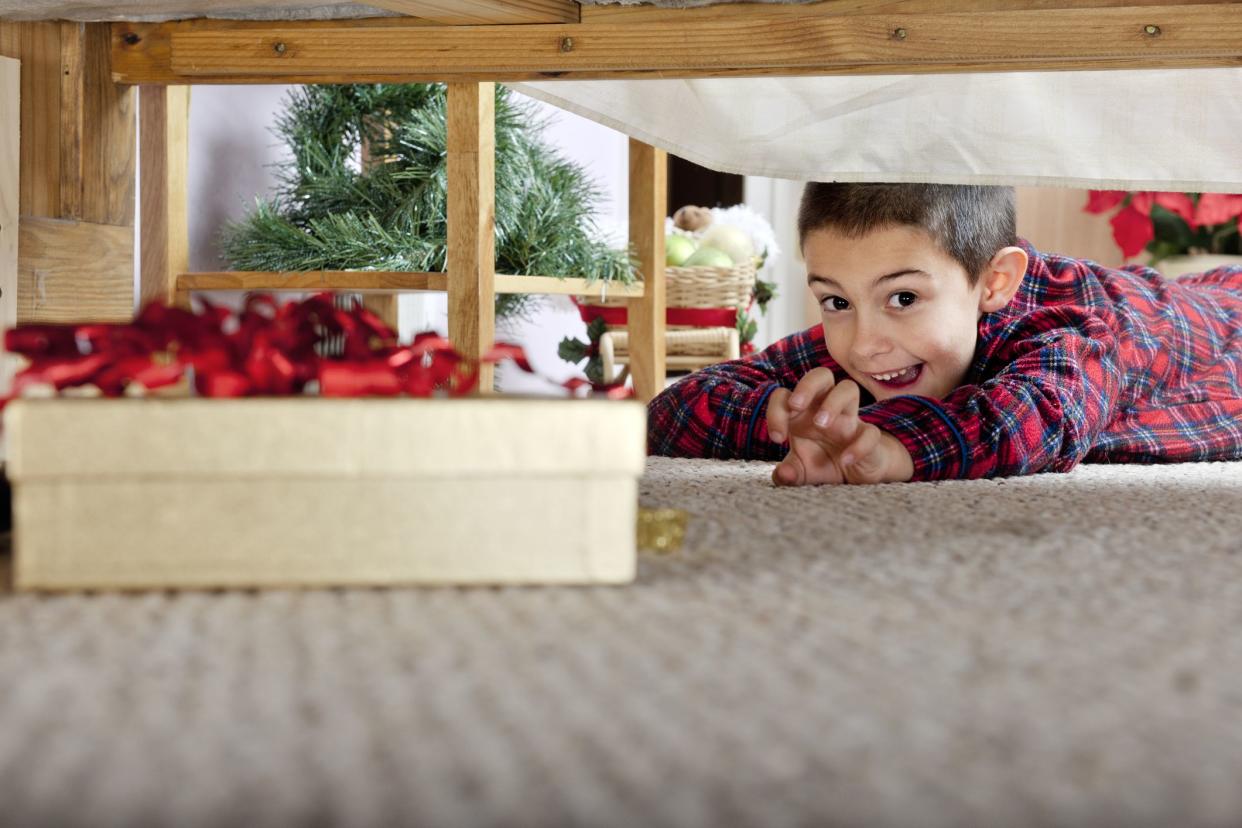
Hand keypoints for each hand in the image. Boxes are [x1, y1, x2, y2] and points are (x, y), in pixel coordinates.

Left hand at [766, 368, 913, 485]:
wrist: (857, 475)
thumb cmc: (824, 463)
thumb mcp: (801, 471)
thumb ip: (788, 473)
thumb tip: (782, 475)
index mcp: (804, 413)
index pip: (785, 395)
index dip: (776, 411)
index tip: (777, 438)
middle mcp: (826, 409)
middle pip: (820, 375)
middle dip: (807, 386)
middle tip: (796, 406)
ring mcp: (850, 420)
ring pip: (848, 388)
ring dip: (833, 403)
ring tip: (821, 425)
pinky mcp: (869, 436)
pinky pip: (870, 432)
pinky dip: (859, 445)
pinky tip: (846, 460)